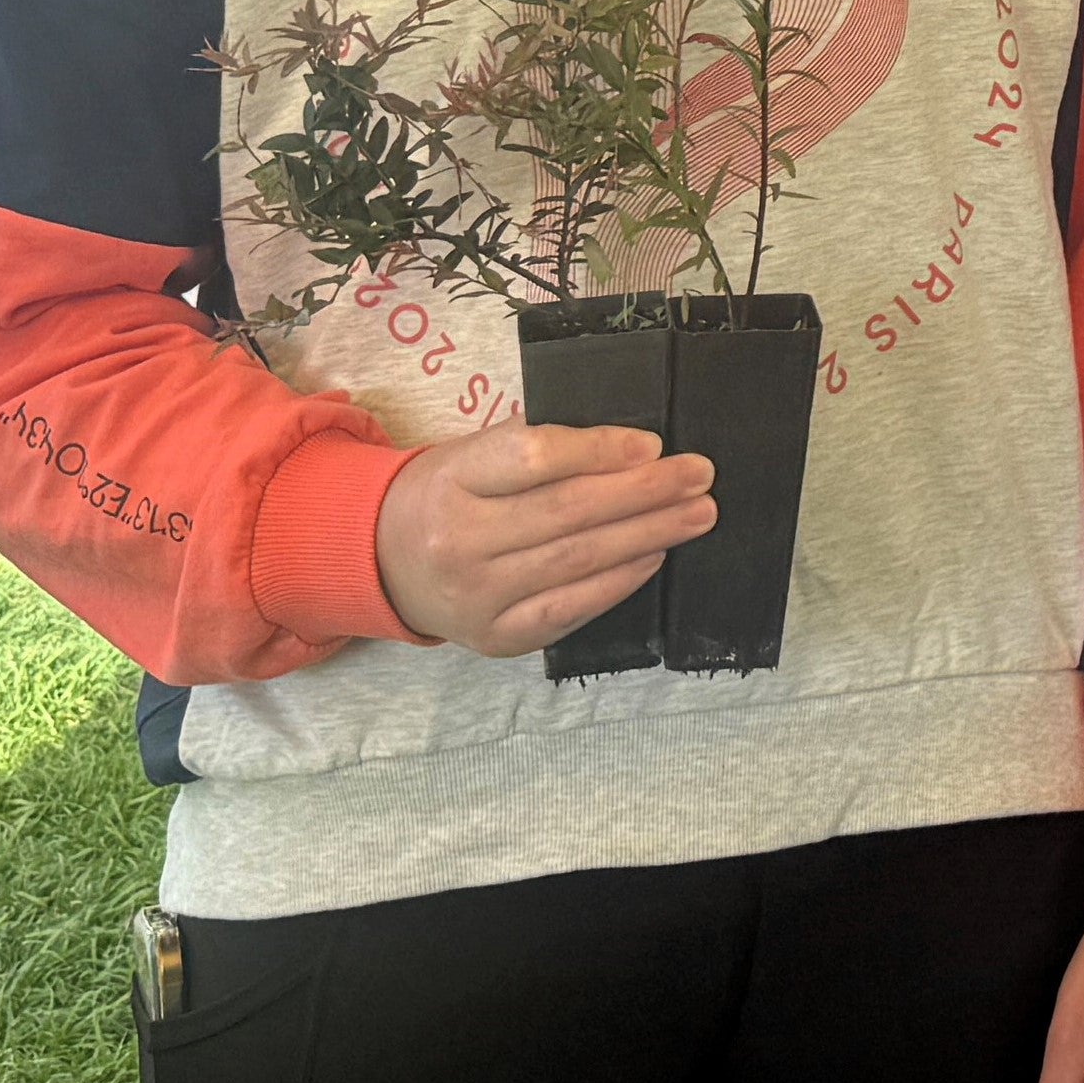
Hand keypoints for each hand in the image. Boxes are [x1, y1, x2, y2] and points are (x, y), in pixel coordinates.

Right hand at [371, 422, 714, 658]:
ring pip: (577, 561)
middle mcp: (458, 542)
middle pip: (567, 513)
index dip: (599, 451)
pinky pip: (570, 609)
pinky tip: (655, 557)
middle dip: (645, 493)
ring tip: (697, 514)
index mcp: (453, 480)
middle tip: (700, 476)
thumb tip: (635, 449)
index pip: (535, 459)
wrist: (383, 561)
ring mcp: (476, 597)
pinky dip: (619, 581)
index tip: (652, 444)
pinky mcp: (496, 638)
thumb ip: (540, 445)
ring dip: (648, 535)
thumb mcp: (474, 452)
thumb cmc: (450, 493)